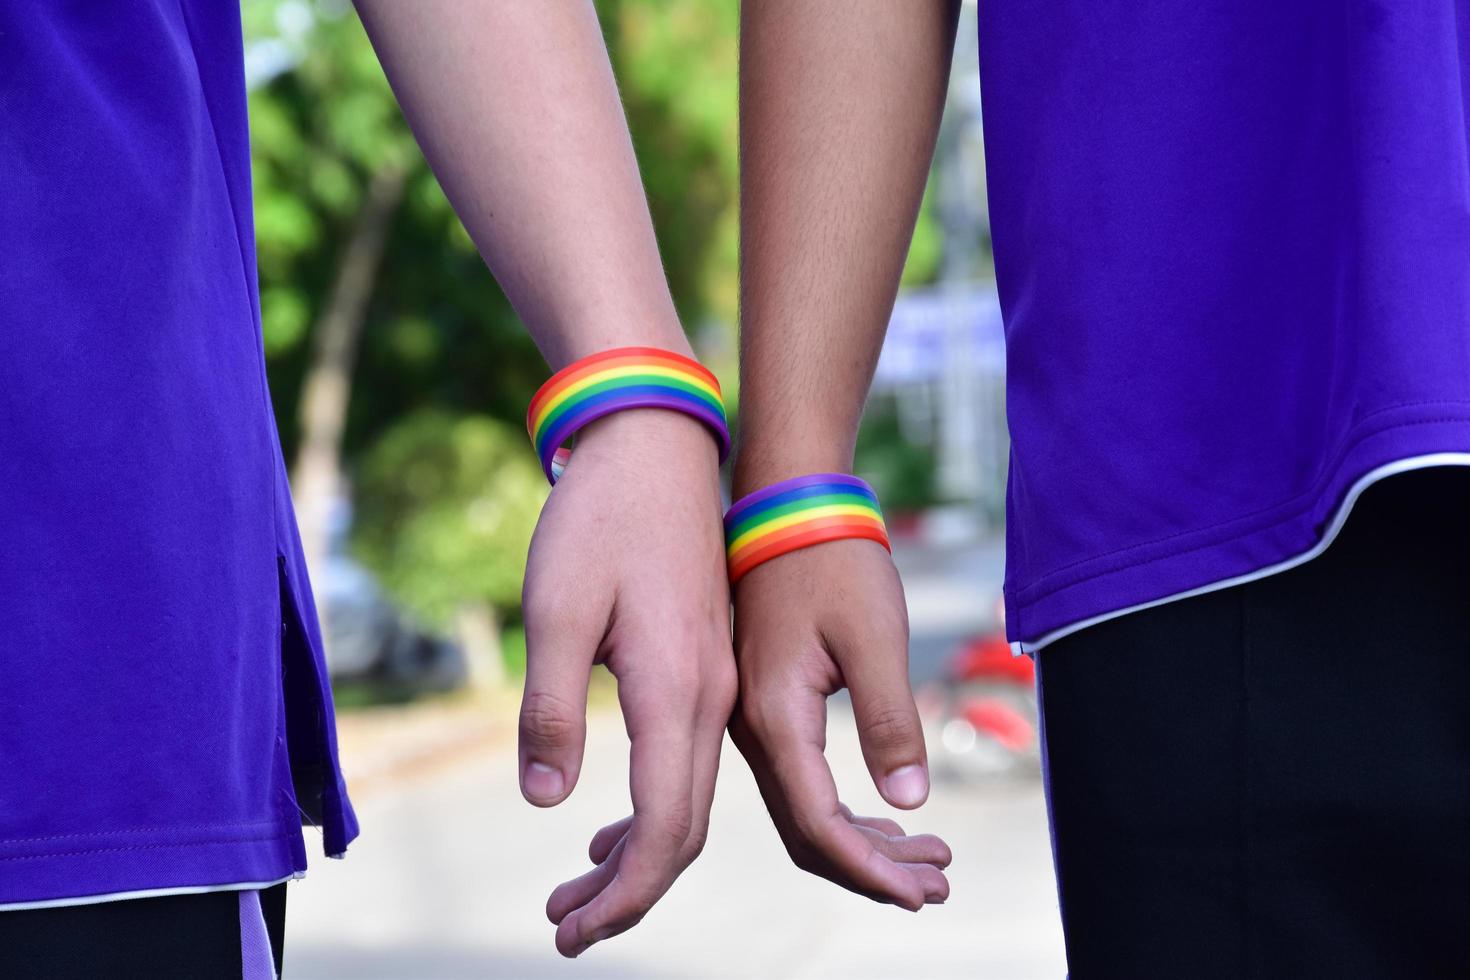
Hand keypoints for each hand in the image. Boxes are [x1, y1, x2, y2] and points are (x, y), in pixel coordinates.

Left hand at [518, 410, 735, 956]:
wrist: (657, 447)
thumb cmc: (600, 519)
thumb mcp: (555, 611)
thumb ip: (550, 709)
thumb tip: (546, 799)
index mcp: (679, 691)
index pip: (666, 828)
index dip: (625, 893)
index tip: (572, 932)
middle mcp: (713, 697)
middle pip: (685, 828)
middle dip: (628, 890)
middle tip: (565, 927)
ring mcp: (716, 680)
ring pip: (690, 797)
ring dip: (639, 855)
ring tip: (576, 890)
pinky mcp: (705, 664)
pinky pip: (688, 760)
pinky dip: (652, 809)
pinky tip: (608, 824)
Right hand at [729, 539, 950, 908]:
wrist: (788, 506)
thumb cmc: (833, 561)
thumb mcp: (874, 638)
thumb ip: (891, 722)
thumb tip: (910, 804)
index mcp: (775, 718)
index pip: (819, 825)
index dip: (871, 870)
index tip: (922, 893)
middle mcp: (752, 732)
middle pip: (807, 834)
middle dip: (873, 870)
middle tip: (938, 886)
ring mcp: (754, 723)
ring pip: (803, 814)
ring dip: (863, 846)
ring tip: (928, 861)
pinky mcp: (766, 709)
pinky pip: (801, 784)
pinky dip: (845, 814)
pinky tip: (887, 820)